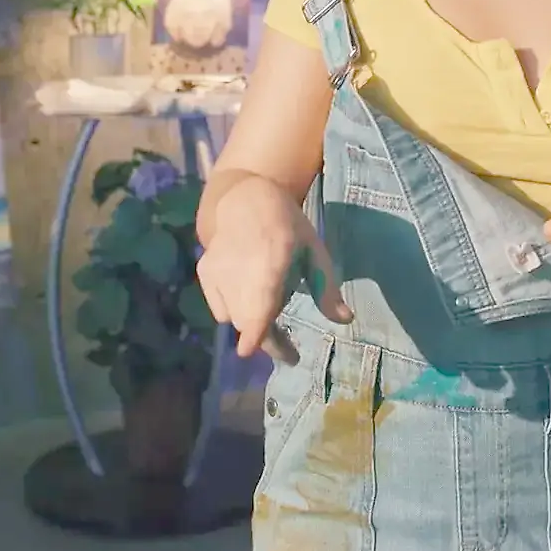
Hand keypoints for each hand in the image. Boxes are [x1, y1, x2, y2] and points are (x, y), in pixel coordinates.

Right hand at [196, 175, 351, 358]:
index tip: (256, 352)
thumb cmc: (287, 225)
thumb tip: (345, 319)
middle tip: (289, 349)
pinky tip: (248, 295)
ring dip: (252, 325)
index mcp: (271, 261)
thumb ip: (327, 288)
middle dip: (268, 341)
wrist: (245, 198)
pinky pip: (220, 308)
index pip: (257, 305)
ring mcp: (217, 271)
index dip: (254, 333)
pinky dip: (234, 310)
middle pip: (247, 321)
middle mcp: (239, 269)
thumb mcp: (315, 252)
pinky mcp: (205, 273)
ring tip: (270, 318)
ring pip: (233, 317)